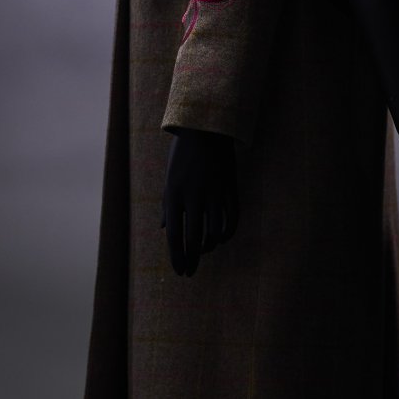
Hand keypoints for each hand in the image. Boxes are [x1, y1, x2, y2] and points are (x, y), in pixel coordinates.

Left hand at [160, 127, 238, 276]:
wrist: (206, 126)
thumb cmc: (184, 153)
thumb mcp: (170, 177)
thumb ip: (168, 204)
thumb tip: (166, 229)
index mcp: (174, 194)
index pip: (175, 236)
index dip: (177, 258)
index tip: (180, 271)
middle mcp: (194, 196)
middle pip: (194, 239)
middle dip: (191, 260)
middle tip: (190, 272)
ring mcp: (215, 192)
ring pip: (215, 233)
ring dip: (209, 246)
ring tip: (204, 250)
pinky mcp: (230, 188)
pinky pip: (232, 219)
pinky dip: (227, 233)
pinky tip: (221, 238)